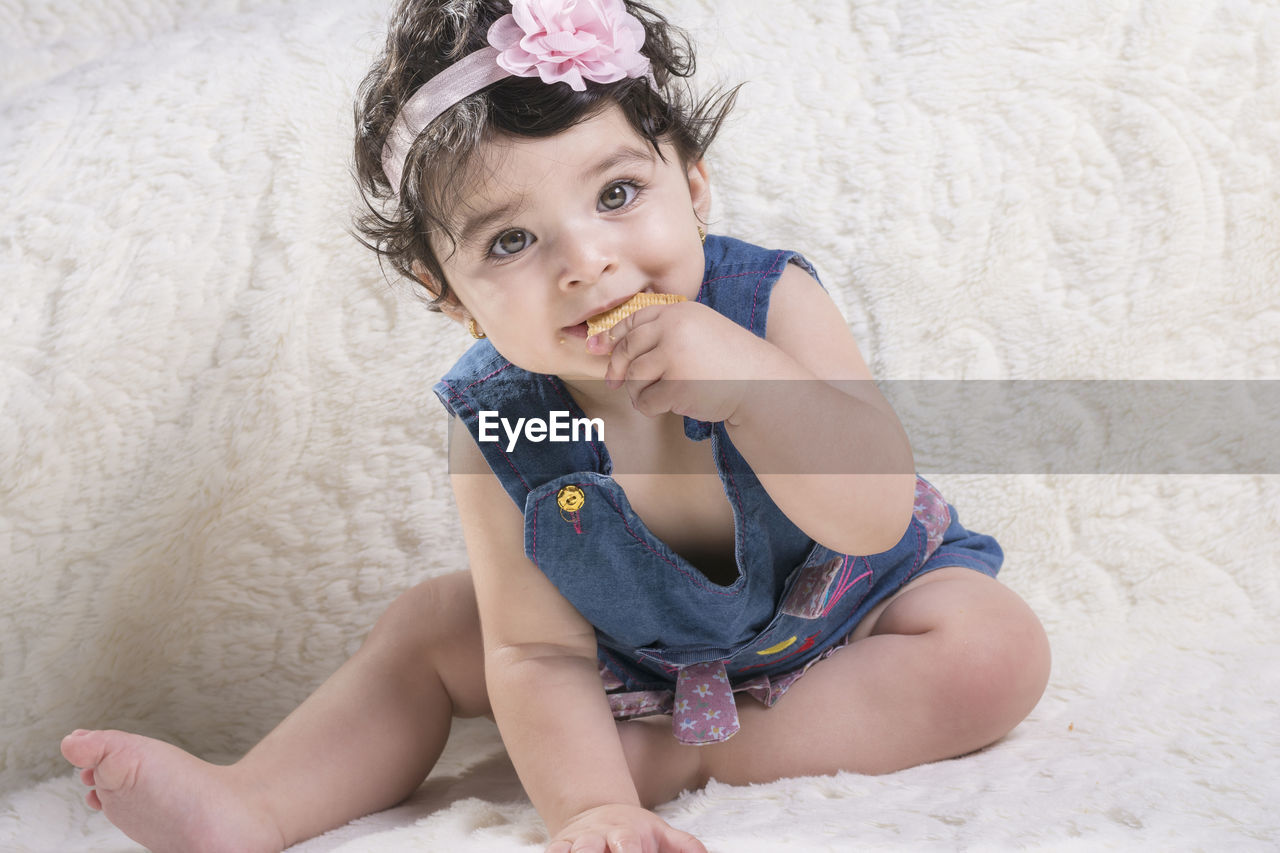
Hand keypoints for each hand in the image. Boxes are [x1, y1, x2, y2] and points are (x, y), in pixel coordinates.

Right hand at [546, 803, 706, 852]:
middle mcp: (597, 837)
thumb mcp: (663, 834)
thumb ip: (686, 847)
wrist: (597, 812)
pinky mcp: (557, 848)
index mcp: (626, 834)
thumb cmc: (636, 833)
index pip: (627, 848)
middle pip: (589, 850)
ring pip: (567, 852)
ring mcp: (575, 843)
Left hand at [586, 300, 777, 422]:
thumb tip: (614, 342)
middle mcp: (674, 329)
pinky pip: (646, 400)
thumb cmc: (728, 360)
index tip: (596, 347)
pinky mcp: (677, 385)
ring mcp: (675, 357)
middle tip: (613, 382)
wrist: (760, 383)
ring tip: (655, 396)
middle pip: (628, 349)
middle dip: (617, 368)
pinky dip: (649, 407)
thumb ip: (665, 331)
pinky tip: (664, 407)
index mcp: (679, 312)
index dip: (612, 336)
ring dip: (638, 391)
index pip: (634, 321)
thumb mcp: (700, 329)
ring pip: (634, 377)